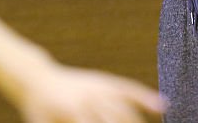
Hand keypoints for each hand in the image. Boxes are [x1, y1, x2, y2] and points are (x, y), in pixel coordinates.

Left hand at [15, 62, 166, 122]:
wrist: (36, 79)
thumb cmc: (39, 111)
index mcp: (72, 112)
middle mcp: (89, 98)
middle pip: (117, 121)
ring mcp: (98, 87)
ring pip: (126, 107)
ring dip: (138, 122)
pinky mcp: (104, 80)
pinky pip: (128, 88)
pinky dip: (145, 96)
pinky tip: (162, 106)